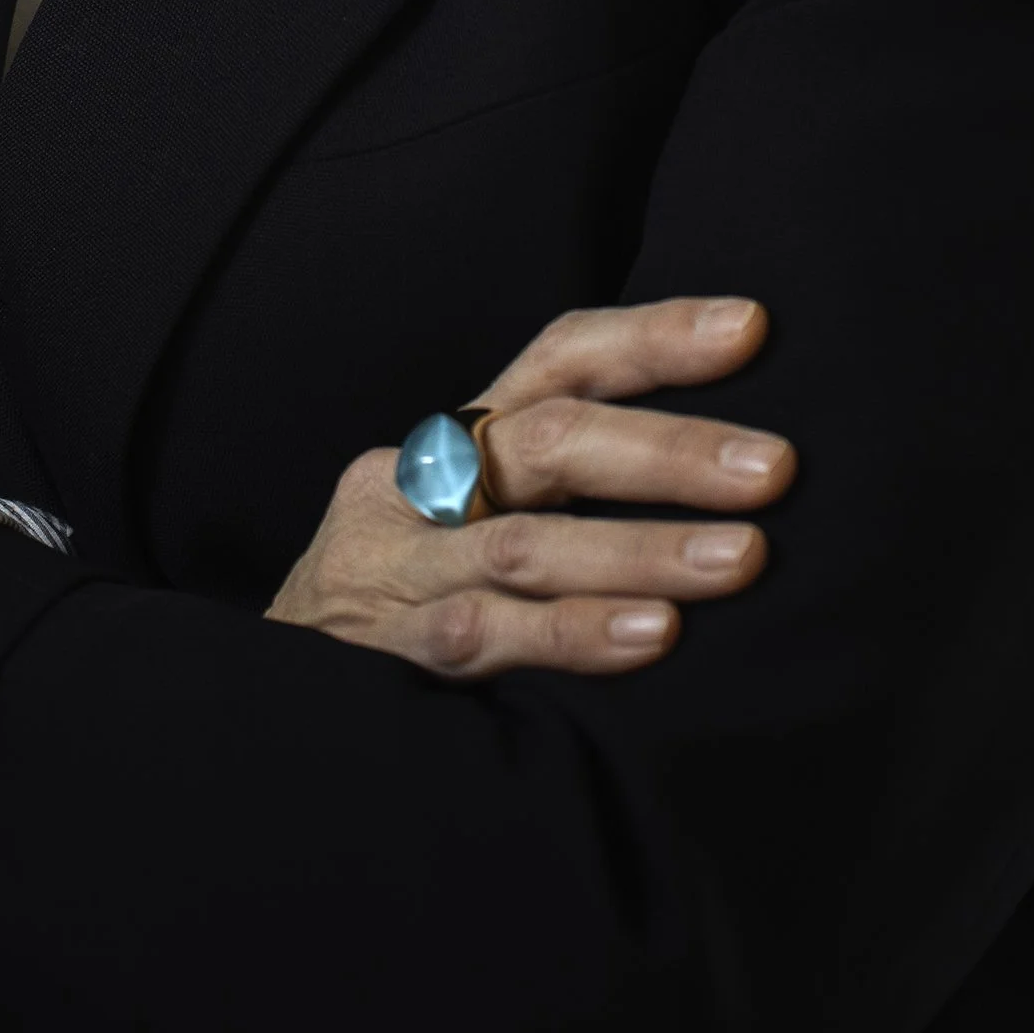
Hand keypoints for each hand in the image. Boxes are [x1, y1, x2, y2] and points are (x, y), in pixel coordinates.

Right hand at [267, 296, 792, 679]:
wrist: (259, 705)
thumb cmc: (405, 602)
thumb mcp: (467, 522)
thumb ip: (561, 495)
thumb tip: (725, 471)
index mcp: (458, 441)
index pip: (560, 357)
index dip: (652, 336)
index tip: (751, 327)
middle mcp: (423, 484)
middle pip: (548, 440)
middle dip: (668, 449)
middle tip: (774, 466)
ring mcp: (399, 568)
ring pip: (526, 542)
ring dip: (640, 549)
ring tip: (739, 559)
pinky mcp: (386, 652)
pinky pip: (487, 634)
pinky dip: (573, 634)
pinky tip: (651, 638)